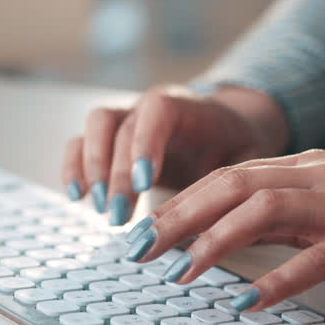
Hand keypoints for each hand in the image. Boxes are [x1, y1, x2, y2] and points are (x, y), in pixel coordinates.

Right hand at [61, 85, 290, 224]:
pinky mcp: (110, 139)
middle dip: (116, 174)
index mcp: (187, 106)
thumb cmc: (238, 146)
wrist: (227, 127)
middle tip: (119, 217)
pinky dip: (74, 168)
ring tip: (99, 208)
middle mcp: (150, 106)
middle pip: (119, 125)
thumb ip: (236, 181)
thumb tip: (222, 219)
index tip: (144, 184)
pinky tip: (78, 197)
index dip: (145, 144)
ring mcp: (127, 118)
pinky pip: (81, 143)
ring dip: (91, 168)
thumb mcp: (249, 160)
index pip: (157, 110)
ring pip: (94, 126)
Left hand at [121, 149, 324, 310]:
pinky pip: (313, 259)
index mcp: (312, 168)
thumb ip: (286, 218)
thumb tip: (222, 238)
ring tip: (179, 273)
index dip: (179, 201)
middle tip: (138, 250)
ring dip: (214, 241)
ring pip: (264, 210)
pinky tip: (247, 302)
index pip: (230, 174)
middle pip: (234, 183)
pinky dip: (275, 279)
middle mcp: (324, 178)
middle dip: (179, 215)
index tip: (139, 231)